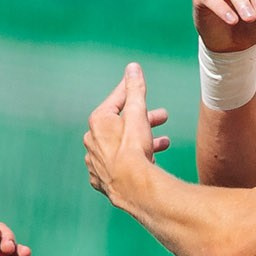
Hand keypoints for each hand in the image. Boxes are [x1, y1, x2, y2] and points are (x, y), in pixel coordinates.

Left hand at [83, 64, 170, 204]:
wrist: (132, 188)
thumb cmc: (134, 149)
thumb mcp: (138, 113)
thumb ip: (135, 90)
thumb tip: (132, 67)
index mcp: (98, 122)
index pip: (116, 100)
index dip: (131, 91)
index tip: (139, 85)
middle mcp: (92, 140)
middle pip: (120, 124)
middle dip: (143, 119)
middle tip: (163, 117)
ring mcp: (95, 162)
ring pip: (120, 146)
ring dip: (142, 141)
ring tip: (164, 142)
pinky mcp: (101, 180)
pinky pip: (117, 166)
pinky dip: (130, 161)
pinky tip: (145, 162)